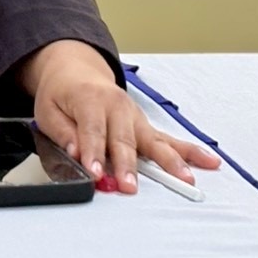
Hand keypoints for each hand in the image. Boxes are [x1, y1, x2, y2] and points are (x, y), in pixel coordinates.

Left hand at [19, 40, 219, 193]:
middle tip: (128, 186)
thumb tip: (76, 155)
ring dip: (169, 161)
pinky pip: (169, 139)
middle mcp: (117, 106)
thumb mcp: (48, 110)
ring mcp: (135, 116)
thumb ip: (63, 133)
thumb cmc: (62, 93)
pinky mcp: (145, 126)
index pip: (92, 129)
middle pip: (124, 139)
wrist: (76, 71)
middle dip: (127, 164)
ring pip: (154, 141)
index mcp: (89, 99)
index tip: (95, 173)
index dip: (93, 152)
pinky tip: (210, 160)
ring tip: (184, 178)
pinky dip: (190, 151)